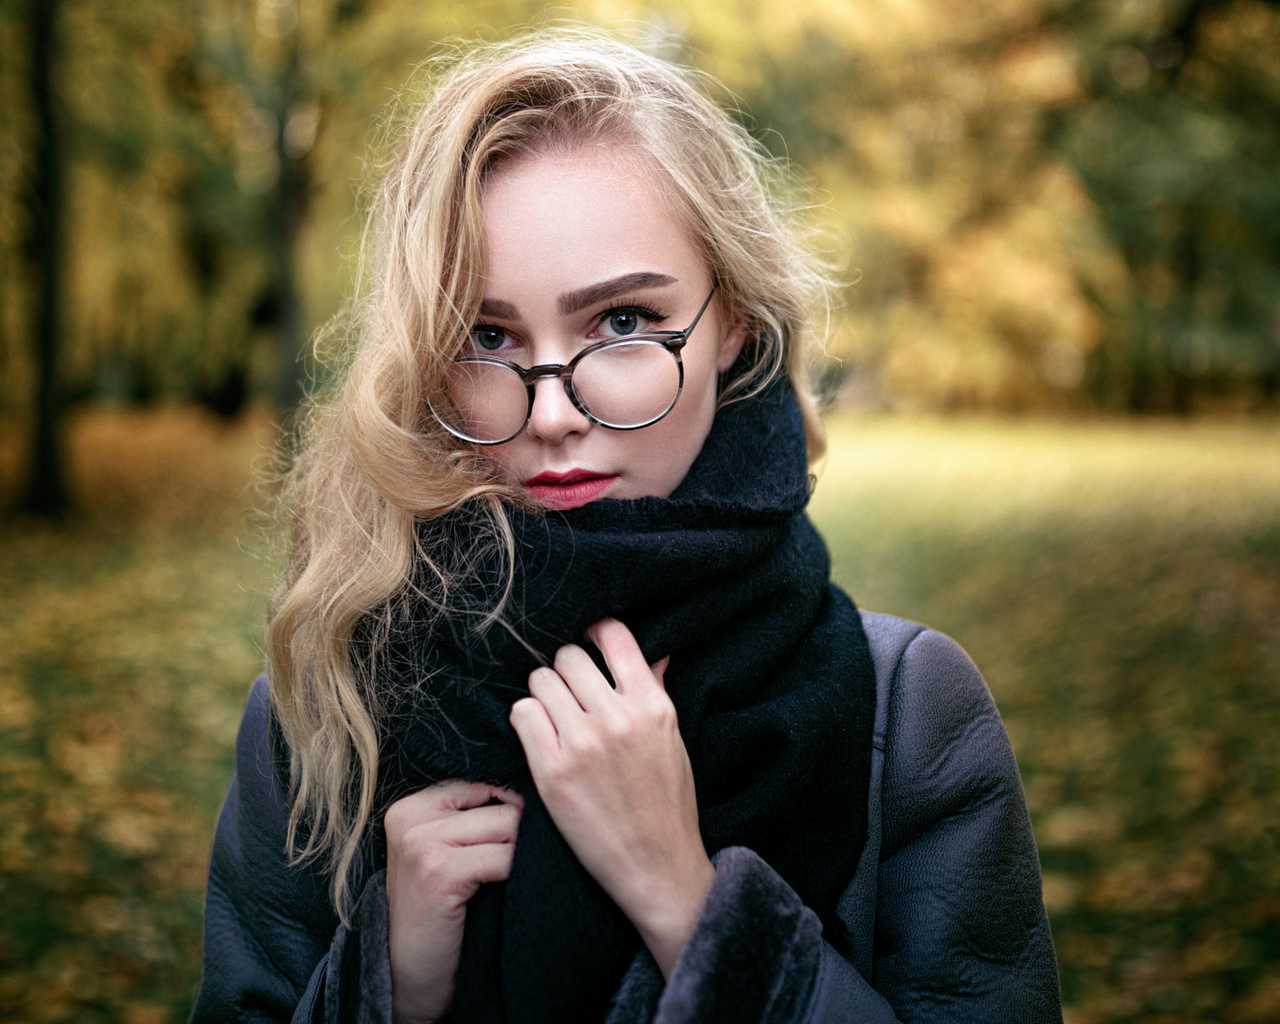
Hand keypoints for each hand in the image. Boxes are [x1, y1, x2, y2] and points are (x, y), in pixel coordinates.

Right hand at [383, 780, 523, 1023]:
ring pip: (506, 824)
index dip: (508, 807)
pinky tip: (512, 889)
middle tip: (528, 857)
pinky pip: (504, 856)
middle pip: (496, 800)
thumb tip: (530, 789)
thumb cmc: (438, 912)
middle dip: (520, 829)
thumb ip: (471, 818)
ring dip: (523, 850)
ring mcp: (421, 843)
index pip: (480, 782)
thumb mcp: (444, 853)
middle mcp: (410, 817)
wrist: (410, 973)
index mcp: (409, 807)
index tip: (516, 837)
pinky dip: (518, 872)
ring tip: (518, 874)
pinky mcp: (439, 871)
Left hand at [509, 617, 713, 977]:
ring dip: (542, 695)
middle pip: (569, 656)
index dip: (594, 634)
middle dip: (564, 671)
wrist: (658, 867)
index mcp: (653, 705)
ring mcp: (583, 743)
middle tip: (567, 695)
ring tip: (552, 719)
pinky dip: (526, 720)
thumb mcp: (672, 740)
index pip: (614, 636)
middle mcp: (618, 717)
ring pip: (540, 681)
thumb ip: (656, 693)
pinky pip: (522, 714)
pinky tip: (539, 738)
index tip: (587, 646)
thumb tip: (655, 654)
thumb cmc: (668, 804)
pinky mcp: (552, 771)